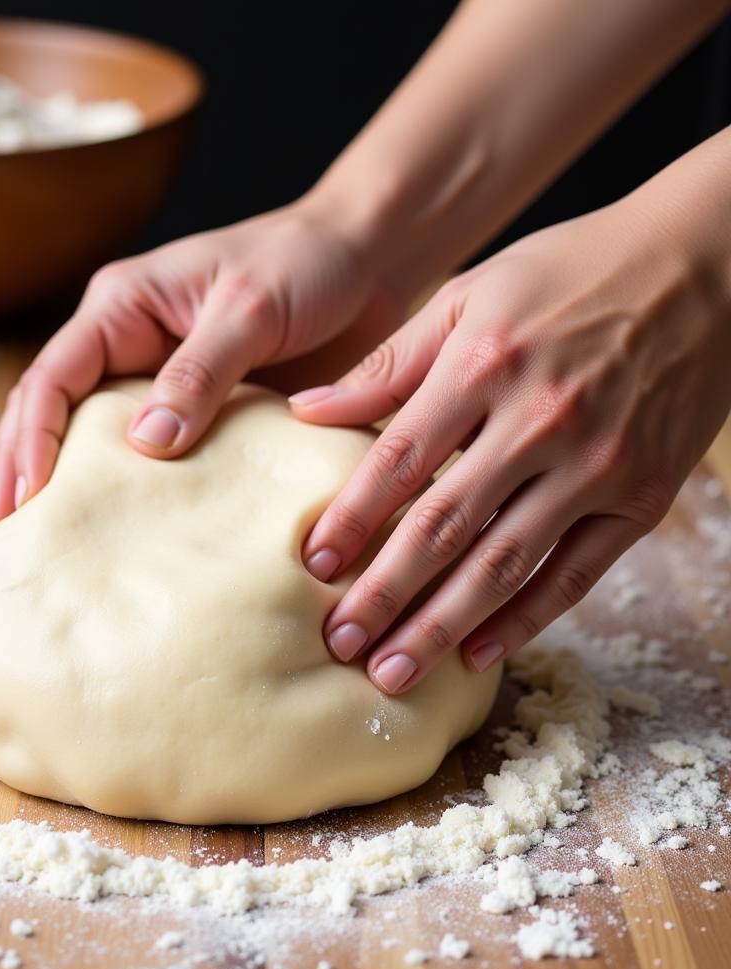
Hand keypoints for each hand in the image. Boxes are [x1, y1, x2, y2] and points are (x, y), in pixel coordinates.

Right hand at [0, 197, 403, 526]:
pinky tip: (120, 533)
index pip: (54, 376)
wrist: (365, 262)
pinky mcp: (198, 410)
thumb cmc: (304, 263)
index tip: (27, 498)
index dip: (32, 437)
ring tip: (39, 545)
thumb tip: (146, 444)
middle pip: (52, 411)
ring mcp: (159, 381)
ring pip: (91, 437)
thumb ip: (199, 372)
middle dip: (22, 469)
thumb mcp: (249, 309)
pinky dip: (129, 491)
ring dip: (65, 485)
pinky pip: (151, 455)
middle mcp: (127, 344)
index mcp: (123, 306)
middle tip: (5, 536)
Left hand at [292, 192, 730, 694]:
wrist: (704, 265)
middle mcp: (539, 420)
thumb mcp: (469, 296)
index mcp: (484, 364)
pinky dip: (525, 620)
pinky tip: (476, 653)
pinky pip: (575, 575)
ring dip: (442, 626)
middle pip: (444, 526)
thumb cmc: (568, 274)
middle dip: (384, 593)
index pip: (398, 460)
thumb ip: (388, 362)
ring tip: (392, 674)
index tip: (312, 566)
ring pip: (504, 564)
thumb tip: (306, 412)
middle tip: (338, 642)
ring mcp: (596, 464)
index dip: (351, 518)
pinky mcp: (642, 497)